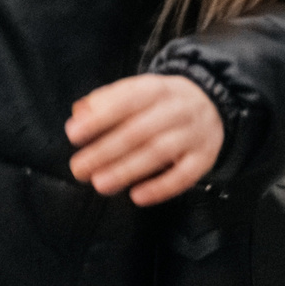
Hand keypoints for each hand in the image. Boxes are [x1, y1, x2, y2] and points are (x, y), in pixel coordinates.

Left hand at [66, 74, 222, 204]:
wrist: (212, 101)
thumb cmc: (158, 101)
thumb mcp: (134, 90)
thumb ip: (104, 101)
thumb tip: (78, 116)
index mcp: (155, 88)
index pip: (124, 102)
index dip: (98, 119)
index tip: (73, 135)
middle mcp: (177, 110)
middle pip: (138, 131)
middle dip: (104, 151)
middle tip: (79, 168)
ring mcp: (194, 134)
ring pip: (159, 153)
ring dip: (127, 170)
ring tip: (100, 183)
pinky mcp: (205, 157)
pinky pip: (185, 175)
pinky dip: (161, 188)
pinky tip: (137, 196)